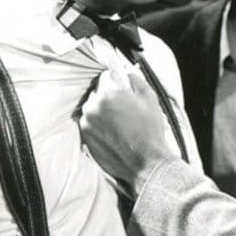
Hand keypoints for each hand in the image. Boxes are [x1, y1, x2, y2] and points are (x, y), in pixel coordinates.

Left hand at [78, 66, 179, 192]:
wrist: (144, 162)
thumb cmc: (150, 130)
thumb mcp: (150, 99)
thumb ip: (136, 81)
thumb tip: (126, 74)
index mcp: (109, 93)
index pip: (107, 75)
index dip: (118, 80)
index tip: (125, 89)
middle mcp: (93, 105)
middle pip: (98, 91)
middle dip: (109, 95)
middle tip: (124, 107)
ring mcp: (87, 122)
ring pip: (92, 107)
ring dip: (102, 110)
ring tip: (119, 122)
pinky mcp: (85, 136)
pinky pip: (90, 122)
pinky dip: (99, 123)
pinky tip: (113, 131)